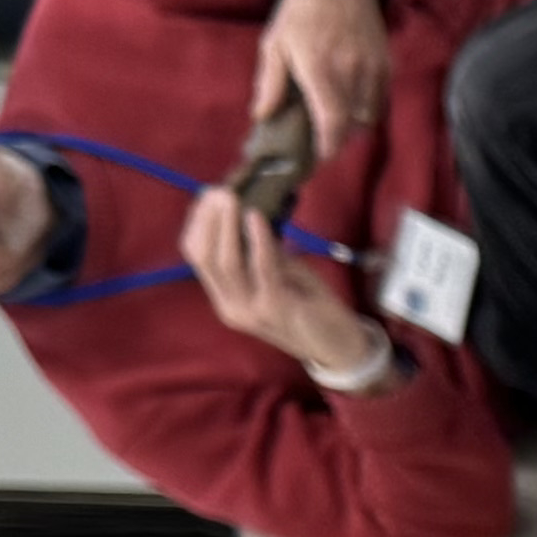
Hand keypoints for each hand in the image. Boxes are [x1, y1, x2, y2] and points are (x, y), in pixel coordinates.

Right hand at [183, 190, 381, 378]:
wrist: (339, 346)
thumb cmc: (309, 306)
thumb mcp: (280, 273)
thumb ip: (261, 250)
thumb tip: (249, 208)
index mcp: (225, 297)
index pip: (197, 256)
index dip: (198, 222)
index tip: (208, 195)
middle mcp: (230, 306)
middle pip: (204, 257)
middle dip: (208, 219)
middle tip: (219, 190)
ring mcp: (250, 310)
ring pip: (225, 262)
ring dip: (226, 224)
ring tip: (231, 196)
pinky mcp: (275, 308)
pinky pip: (261, 267)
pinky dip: (257, 239)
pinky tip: (257, 216)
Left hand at [250, 0, 392, 163]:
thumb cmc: (302, 10)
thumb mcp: (275, 42)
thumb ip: (271, 83)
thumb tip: (263, 117)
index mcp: (318, 67)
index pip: (331, 121)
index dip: (327, 148)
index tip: (318, 157)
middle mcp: (349, 70)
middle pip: (350, 126)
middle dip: (335, 138)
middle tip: (317, 138)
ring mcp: (372, 68)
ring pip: (367, 117)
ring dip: (350, 125)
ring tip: (333, 117)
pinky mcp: (386, 65)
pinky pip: (379, 102)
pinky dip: (365, 109)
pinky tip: (349, 100)